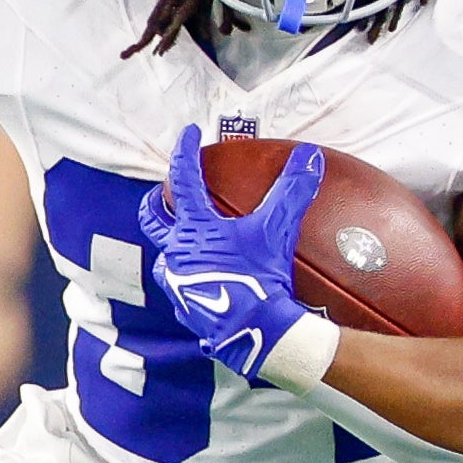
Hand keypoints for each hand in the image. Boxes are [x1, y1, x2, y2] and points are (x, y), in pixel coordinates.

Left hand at [136, 125, 323, 383]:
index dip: (185, 151)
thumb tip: (309, 156)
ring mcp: (176, 282)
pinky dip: (188, 277)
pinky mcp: (184, 308)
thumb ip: (292, 190)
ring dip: (173, 244)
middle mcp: (177, 252)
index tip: (189, 133)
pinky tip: (204, 280)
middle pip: (153, 218)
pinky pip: (179, 287)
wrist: (254, 330)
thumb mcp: (278, 229)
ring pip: (165, 256)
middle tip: (163, 193)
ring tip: (187, 242)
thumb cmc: (261, 277)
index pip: (183, 178)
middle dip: (156, 202)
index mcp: (195, 228)